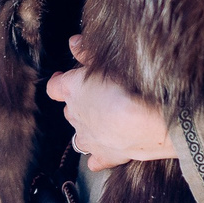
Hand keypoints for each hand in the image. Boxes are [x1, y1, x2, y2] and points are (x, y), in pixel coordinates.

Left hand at [44, 39, 176, 171]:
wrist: (148, 121)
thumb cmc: (130, 86)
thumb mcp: (108, 61)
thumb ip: (88, 52)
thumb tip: (74, 43)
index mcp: (72, 90)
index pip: (54, 87)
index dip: (59, 81)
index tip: (64, 77)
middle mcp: (75, 115)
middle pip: (69, 110)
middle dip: (80, 104)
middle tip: (100, 96)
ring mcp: (88, 138)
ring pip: (79, 135)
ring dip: (88, 128)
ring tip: (105, 122)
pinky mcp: (104, 155)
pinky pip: (95, 159)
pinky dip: (98, 156)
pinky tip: (106, 150)